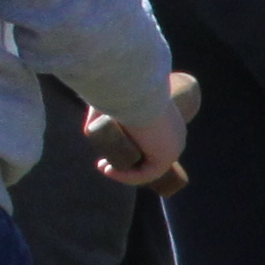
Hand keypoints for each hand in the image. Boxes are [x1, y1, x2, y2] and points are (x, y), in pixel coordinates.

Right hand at [90, 76, 193, 190]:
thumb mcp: (110, 100)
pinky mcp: (167, 157)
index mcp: (169, 120)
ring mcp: (174, 146)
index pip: (152, 142)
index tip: (108, 149)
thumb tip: (90, 130)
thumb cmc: (121, 89)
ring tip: (104, 167)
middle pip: (150, 156)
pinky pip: (147, 174)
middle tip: (104, 162)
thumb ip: (100, 111)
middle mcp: (175, 134)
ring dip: (124, 172)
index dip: (129, 150)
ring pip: (148, 166)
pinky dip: (127, 176)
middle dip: (126, 162)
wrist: (134, 88)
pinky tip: (108, 171)